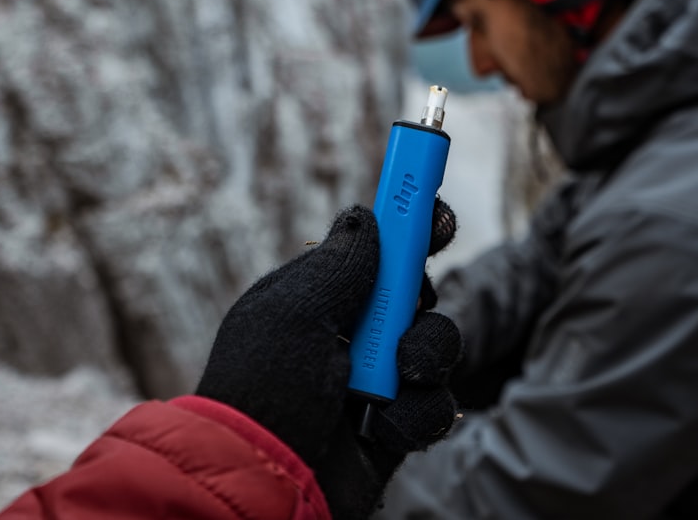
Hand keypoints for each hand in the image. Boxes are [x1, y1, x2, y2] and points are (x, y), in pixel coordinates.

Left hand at [196, 202, 461, 518]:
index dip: (407, 230)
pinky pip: (434, 406)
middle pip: (414, 294)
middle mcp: (348, 335)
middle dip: (421, 299)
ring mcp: (374, 383)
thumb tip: (364, 214)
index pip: (372, 251)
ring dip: (426, 357)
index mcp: (317, 298)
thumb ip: (340, 262)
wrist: (262, 482)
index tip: (436, 215)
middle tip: (411, 306)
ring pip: (435, 347)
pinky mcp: (393, 428)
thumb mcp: (294, 311)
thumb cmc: (265, 389)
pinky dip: (417, 415)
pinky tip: (382, 428)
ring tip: (397, 378)